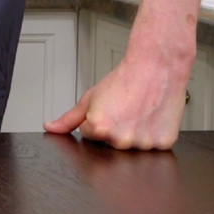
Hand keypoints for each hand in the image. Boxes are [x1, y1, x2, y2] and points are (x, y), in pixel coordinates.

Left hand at [44, 44, 188, 149]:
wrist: (155, 68)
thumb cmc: (123, 81)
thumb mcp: (89, 98)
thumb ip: (68, 119)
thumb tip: (50, 128)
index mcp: (99, 129)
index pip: (90, 135)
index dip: (97, 120)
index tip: (109, 108)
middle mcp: (120, 140)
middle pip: (110, 143)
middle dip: (114, 129)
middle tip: (124, 110)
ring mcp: (143, 144)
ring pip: (132, 145)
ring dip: (134, 133)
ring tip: (139, 112)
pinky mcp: (163, 144)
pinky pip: (153, 146)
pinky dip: (153, 134)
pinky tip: (152, 118)